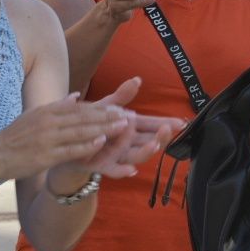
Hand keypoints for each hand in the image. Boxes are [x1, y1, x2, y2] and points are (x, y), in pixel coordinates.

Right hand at [0, 94, 131, 182]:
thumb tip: (76, 95)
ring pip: (81, 131)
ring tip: (123, 126)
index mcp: (48, 111)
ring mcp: (48, 138)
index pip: (81, 107)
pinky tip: (102, 143)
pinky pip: (70, 149)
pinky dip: (86, 145)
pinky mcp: (46, 155)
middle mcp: (49, 121)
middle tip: (129, 115)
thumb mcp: (35, 115)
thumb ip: (57, 106)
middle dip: (109, 116)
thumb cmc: (16, 136)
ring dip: (104, 128)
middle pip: (85, 117)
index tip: (121, 107)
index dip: (102, 108)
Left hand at [44, 78, 181, 192]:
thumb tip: (137, 79)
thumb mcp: (104, 107)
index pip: (152, 124)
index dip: (166, 123)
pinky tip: (130, 169)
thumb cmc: (90, 123)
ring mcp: (117, 156)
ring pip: (137, 156)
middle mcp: (127, 143)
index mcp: (129, 127)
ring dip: (146, 152)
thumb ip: (121, 96)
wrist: (68, 142)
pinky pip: (115, 171)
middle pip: (149, 141)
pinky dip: (123, 171)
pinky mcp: (103, 166)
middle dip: (160, 136)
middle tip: (168, 129)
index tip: (181, 122)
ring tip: (154, 145)